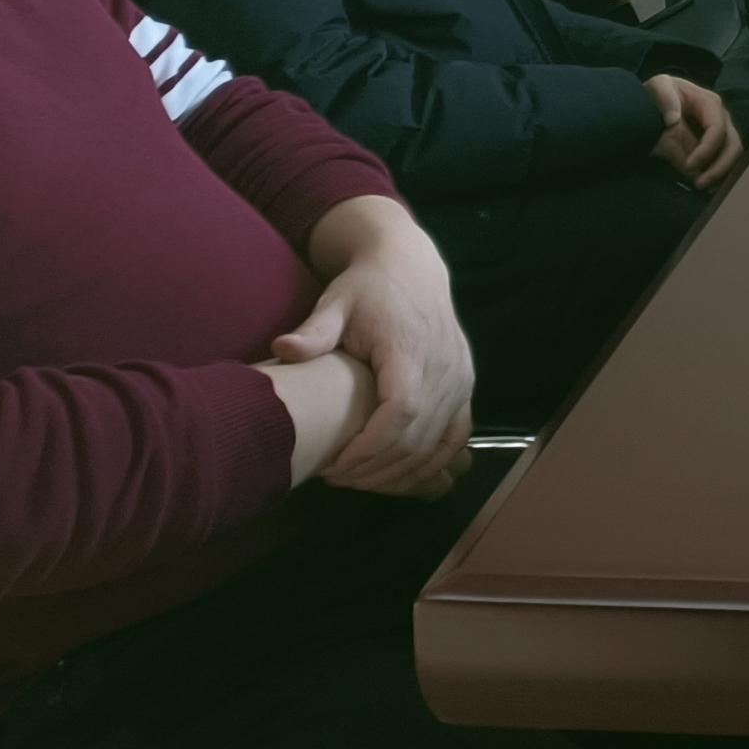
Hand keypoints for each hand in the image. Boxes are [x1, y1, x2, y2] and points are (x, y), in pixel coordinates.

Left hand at [279, 195, 472, 495]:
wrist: (410, 267)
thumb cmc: (366, 289)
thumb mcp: (336, 302)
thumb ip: (314, 330)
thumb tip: (282, 349)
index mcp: (411, 347)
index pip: (402, 411)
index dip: (372, 448)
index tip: (337, 467)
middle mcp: (444, 366)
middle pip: (419, 437)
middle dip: (378, 469)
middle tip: (337, 479)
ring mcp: (460, 378)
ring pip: (438, 444)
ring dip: (401, 473)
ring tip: (361, 480)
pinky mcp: (466, 386)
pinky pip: (456, 437)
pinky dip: (431, 463)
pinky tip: (399, 475)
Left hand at [643, 72, 747, 193]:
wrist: (653, 102)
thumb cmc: (659, 93)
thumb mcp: (658, 88)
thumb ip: (665, 100)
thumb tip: (673, 120)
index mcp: (710, 103)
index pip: (717, 130)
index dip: (706, 150)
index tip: (688, 165)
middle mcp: (721, 119)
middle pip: (732, 145)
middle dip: (719, 167)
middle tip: (699, 184)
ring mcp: (721, 134)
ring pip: (732, 157)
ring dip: (721, 175)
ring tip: (704, 189)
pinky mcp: (714, 147)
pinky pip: (723, 163)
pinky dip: (718, 177)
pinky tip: (706, 188)